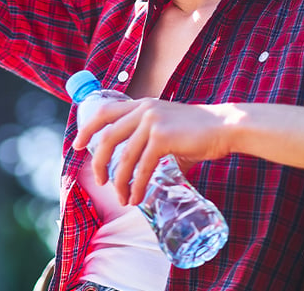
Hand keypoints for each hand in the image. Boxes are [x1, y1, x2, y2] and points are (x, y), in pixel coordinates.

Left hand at [72, 98, 243, 205]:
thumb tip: (140, 168)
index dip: (87, 129)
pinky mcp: (162, 138)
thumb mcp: (168, 126)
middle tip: (100, 181)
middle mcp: (143, 109)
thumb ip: (150, 139)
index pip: (104, 112)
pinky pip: (142, 167)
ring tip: (123, 198)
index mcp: (141, 104)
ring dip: (119, 182)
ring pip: (124, 157)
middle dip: (99, 163)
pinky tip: (137, 198)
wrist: (225, 126)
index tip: (78, 146)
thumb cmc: (199, 131)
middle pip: (107, 138)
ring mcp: (151, 122)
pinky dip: (137, 186)